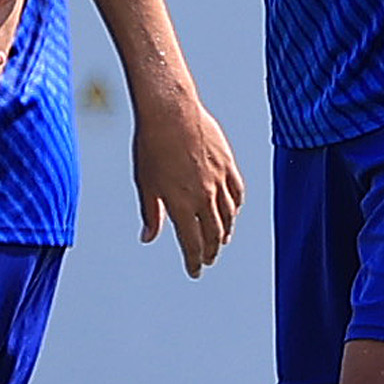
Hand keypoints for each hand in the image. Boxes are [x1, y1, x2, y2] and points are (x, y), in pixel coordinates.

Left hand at [131, 82, 244, 275]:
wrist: (170, 111)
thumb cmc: (151, 146)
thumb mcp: (145, 183)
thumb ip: (151, 213)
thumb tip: (148, 238)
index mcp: (181, 205)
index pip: (192, 243)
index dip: (194, 261)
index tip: (195, 271)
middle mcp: (204, 196)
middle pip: (213, 233)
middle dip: (211, 251)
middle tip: (208, 260)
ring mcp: (219, 180)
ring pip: (229, 215)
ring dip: (226, 232)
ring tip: (222, 241)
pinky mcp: (227, 163)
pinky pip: (238, 191)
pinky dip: (236, 206)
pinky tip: (234, 211)